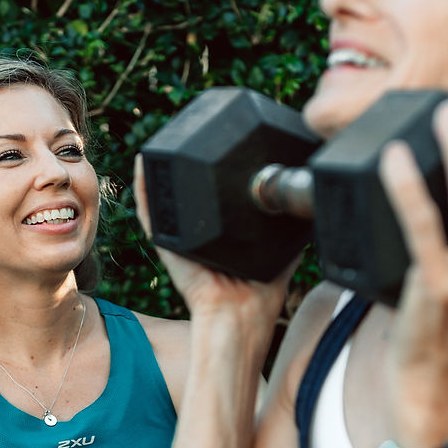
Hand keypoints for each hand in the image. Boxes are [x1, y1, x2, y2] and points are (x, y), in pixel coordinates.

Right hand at [133, 154, 294, 334]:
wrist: (239, 315)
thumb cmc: (260, 296)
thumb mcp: (281, 254)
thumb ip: (289, 231)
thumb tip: (303, 206)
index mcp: (220, 237)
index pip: (211, 199)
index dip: (211, 173)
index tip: (217, 143)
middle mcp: (197, 235)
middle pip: (185, 194)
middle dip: (184, 165)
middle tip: (189, 133)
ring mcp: (179, 238)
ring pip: (163, 197)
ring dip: (159, 170)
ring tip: (162, 141)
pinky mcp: (165, 243)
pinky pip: (150, 212)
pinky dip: (144, 187)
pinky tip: (144, 162)